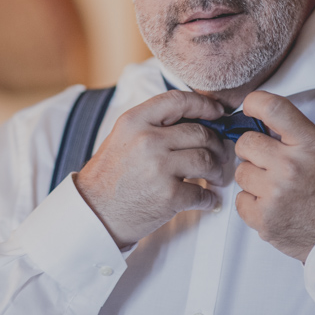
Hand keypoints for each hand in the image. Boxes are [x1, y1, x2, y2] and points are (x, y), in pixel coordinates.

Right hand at [74, 90, 227, 247]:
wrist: (94, 213)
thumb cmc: (109, 176)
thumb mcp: (123, 137)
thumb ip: (153, 125)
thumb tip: (195, 120)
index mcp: (134, 121)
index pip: (178, 100)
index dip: (203, 104)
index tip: (217, 112)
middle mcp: (147, 140)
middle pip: (200, 132)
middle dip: (217, 144)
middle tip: (220, 153)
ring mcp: (159, 167)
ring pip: (207, 159)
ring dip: (217, 170)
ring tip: (215, 177)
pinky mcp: (169, 195)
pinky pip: (203, 192)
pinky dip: (210, 198)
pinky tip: (208, 199)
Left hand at [234, 91, 314, 262]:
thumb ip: (292, 136)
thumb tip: (256, 121)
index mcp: (311, 144)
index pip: (274, 108)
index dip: (254, 103)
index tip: (249, 107)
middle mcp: (291, 166)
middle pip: (245, 142)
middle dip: (252, 151)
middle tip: (269, 163)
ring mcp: (276, 193)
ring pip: (241, 172)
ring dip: (253, 180)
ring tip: (277, 189)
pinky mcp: (264, 219)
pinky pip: (240, 200)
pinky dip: (252, 204)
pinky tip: (273, 206)